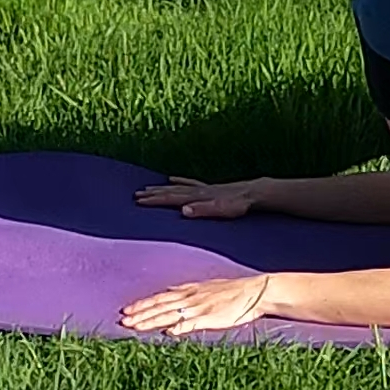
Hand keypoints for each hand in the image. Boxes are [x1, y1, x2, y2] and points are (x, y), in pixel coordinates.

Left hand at [119, 274, 279, 335]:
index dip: (143, 305)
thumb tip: (170, 294)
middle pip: (160, 306)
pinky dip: (180, 328)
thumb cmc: (232, 292)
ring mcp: (200, 307)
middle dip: (141, 314)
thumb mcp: (206, 288)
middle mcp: (191, 298)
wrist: (255, 291)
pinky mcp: (211, 317)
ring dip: (151, 321)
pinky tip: (168, 333)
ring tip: (135, 327)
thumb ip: (187, 292)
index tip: (127, 311)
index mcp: (189, 291)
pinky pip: (193, 323)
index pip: (160, 298)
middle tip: (123, 321)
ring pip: (170, 315)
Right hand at [133, 176, 254, 217]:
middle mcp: (196, 191)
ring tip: (147, 187)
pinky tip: (172, 178)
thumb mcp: (221, 210)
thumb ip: (202, 211)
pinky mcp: (209, 188)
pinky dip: (178, 180)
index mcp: (197, 198)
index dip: (154, 200)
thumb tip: (183, 211)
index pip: (171, 199)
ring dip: (161, 188)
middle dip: (153, 194)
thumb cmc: (237, 205)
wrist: (252, 193)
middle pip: (170, 191)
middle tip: (136, 195)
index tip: (139, 201)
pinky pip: (189, 182)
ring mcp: (202, 188)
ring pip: (176, 187)